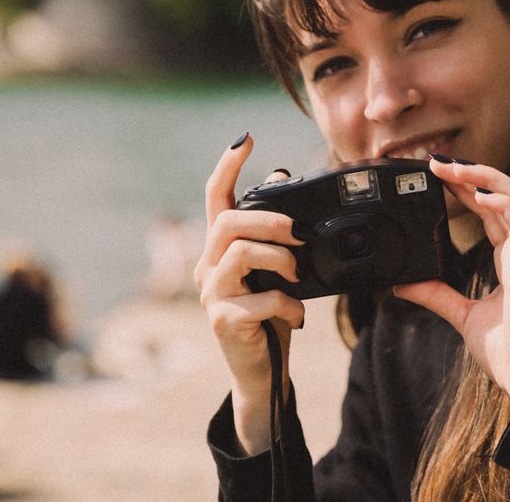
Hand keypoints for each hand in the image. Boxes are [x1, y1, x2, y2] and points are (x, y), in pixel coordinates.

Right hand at [194, 134, 305, 453]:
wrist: (262, 370)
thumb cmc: (269, 316)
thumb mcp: (276, 270)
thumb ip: (273, 232)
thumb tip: (280, 177)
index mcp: (220, 249)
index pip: (214, 197)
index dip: (227, 166)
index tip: (245, 139)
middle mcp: (208, 267)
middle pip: (228, 223)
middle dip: (270, 220)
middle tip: (302, 233)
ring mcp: (211, 294)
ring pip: (240, 253)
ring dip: (279, 259)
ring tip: (297, 274)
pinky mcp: (222, 320)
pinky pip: (260, 299)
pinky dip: (288, 304)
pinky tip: (298, 314)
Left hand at [394, 158, 509, 406]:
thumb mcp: (462, 316)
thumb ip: (436, 295)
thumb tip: (402, 285)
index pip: (493, 211)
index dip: (469, 188)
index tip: (440, 174)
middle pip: (505, 196)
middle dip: (474, 174)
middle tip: (437, 161)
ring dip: (487, 179)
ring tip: (456, 168)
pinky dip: (505, 205)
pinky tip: (481, 196)